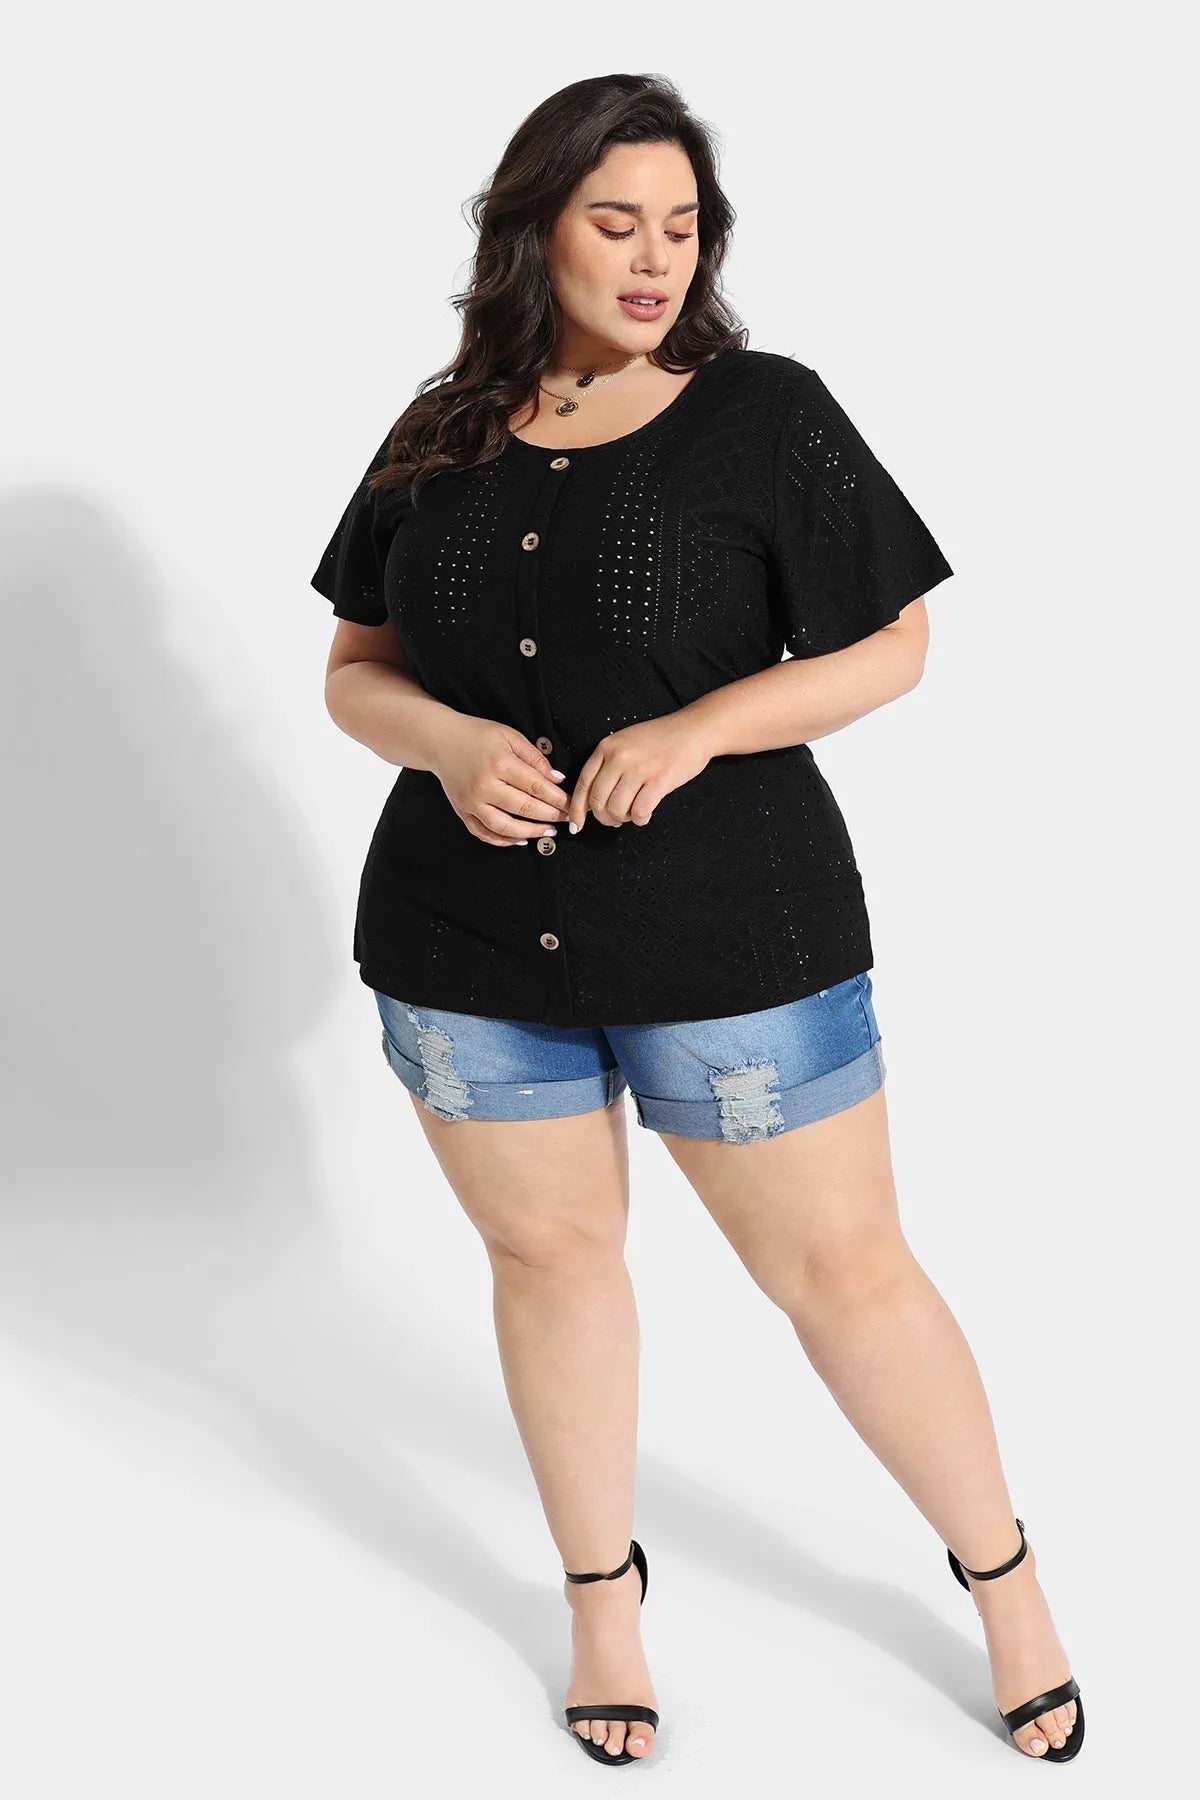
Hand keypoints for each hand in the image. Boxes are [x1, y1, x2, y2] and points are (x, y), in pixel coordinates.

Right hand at [434, 716, 570, 846]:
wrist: (440, 740)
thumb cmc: (476, 735)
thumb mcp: (510, 736)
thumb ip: (535, 757)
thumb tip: (557, 779)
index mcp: (499, 763)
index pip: (537, 787)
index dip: (558, 799)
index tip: (571, 804)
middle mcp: (484, 785)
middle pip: (524, 808)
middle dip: (550, 816)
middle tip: (566, 819)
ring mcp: (472, 801)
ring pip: (505, 827)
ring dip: (530, 833)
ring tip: (548, 831)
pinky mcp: (462, 811)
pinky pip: (484, 833)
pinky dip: (503, 841)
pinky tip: (520, 839)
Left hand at [568, 714, 715, 832]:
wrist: (694, 730)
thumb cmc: (662, 739)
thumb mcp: (626, 743)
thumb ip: (607, 766)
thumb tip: (591, 800)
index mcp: (607, 747)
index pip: (582, 784)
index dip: (577, 810)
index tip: (577, 824)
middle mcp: (619, 757)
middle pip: (597, 801)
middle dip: (604, 818)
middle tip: (615, 819)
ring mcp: (639, 769)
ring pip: (616, 809)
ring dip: (624, 818)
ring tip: (633, 813)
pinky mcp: (659, 780)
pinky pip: (640, 811)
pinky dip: (641, 819)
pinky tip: (645, 814)